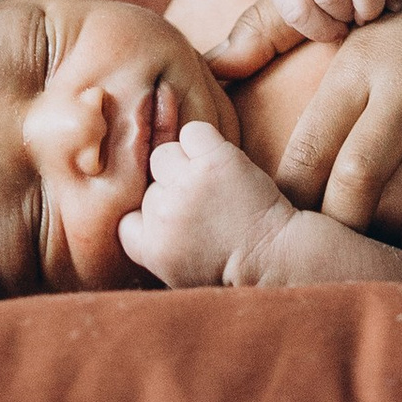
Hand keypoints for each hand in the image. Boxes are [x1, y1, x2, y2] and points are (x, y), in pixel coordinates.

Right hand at [119, 122, 297, 290]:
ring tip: (210, 181)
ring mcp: (189, 183)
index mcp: (151, 247)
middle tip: (201, 204)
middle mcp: (164, 214)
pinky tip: (219, 161)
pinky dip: (204, 141)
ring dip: (185, 162)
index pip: (127, 216)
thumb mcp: (176, 270)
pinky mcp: (215, 159)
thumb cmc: (228, 265)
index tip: (173, 220)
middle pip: (150, 181)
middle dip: (172, 189)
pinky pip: (193, 131)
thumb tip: (136, 204)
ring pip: (165, 153)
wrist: (273, 256)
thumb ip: (152, 240)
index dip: (149, 215)